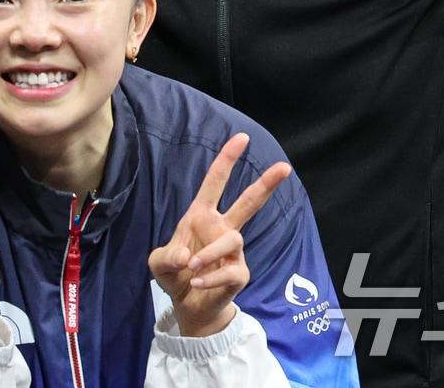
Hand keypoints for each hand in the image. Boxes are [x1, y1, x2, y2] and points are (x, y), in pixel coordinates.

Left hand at [149, 134, 290, 337]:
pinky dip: (210, 278)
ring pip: (232, 240)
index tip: (242, 138)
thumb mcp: (159, 263)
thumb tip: (187, 256)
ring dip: (210, 254)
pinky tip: (197, 282)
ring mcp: (233, 251)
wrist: (187, 305)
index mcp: (201, 216)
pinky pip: (230, 271)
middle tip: (285, 167)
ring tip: (192, 267)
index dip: (227, 159)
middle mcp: (221, 229)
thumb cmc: (175, 274)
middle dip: (265, 184)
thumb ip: (166, 257)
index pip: (215, 183)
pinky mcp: (239, 273)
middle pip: (248, 202)